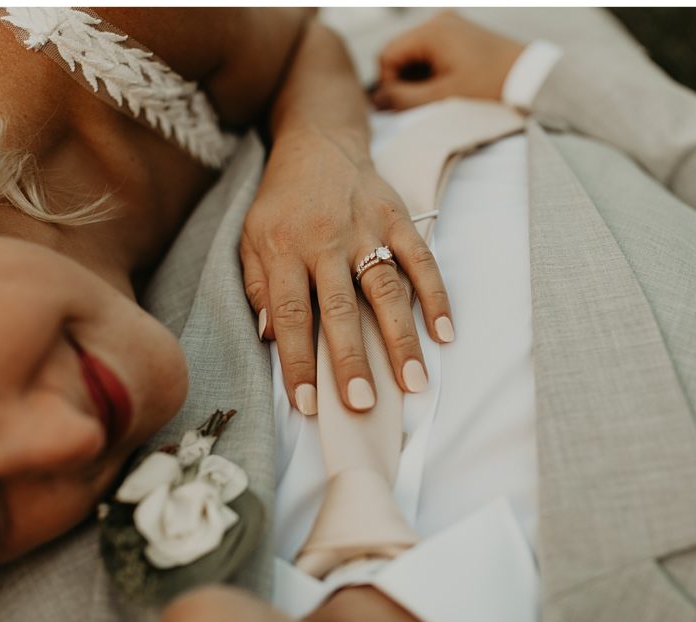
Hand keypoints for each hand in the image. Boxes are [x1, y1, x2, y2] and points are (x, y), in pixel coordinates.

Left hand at [241, 127, 453, 413]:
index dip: (298, 363)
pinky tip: (444, 333)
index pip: (290, 316)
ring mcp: (365, 230)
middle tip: (361, 404)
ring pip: (385, 291)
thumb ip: (257, 286)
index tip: (308, 404)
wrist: (317, 142)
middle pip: (339, 310)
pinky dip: (435, 296)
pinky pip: (420, 260)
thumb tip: (270, 337)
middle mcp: (325, 242)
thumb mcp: (251, 239)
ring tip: (413, 382)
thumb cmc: (280, 202)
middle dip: (350, 361)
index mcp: (284, 250)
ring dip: (400, 339)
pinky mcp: (396, 218)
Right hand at [371, 11, 525, 110]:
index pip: (387, 55)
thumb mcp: (443, 96)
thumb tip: (377, 100)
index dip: (387, 83)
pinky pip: (430, 52)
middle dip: (402, 80)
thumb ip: (404, 98)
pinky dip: (430, 71)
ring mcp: (450, 25)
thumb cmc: (490, 85)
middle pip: (399, 53)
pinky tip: (443, 86)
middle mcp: (438, 21)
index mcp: (431, 31)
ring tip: (434, 96)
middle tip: (417, 103)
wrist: (530, 76)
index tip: (401, 104)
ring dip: (416, 78)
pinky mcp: (459, 34)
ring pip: (414, 54)